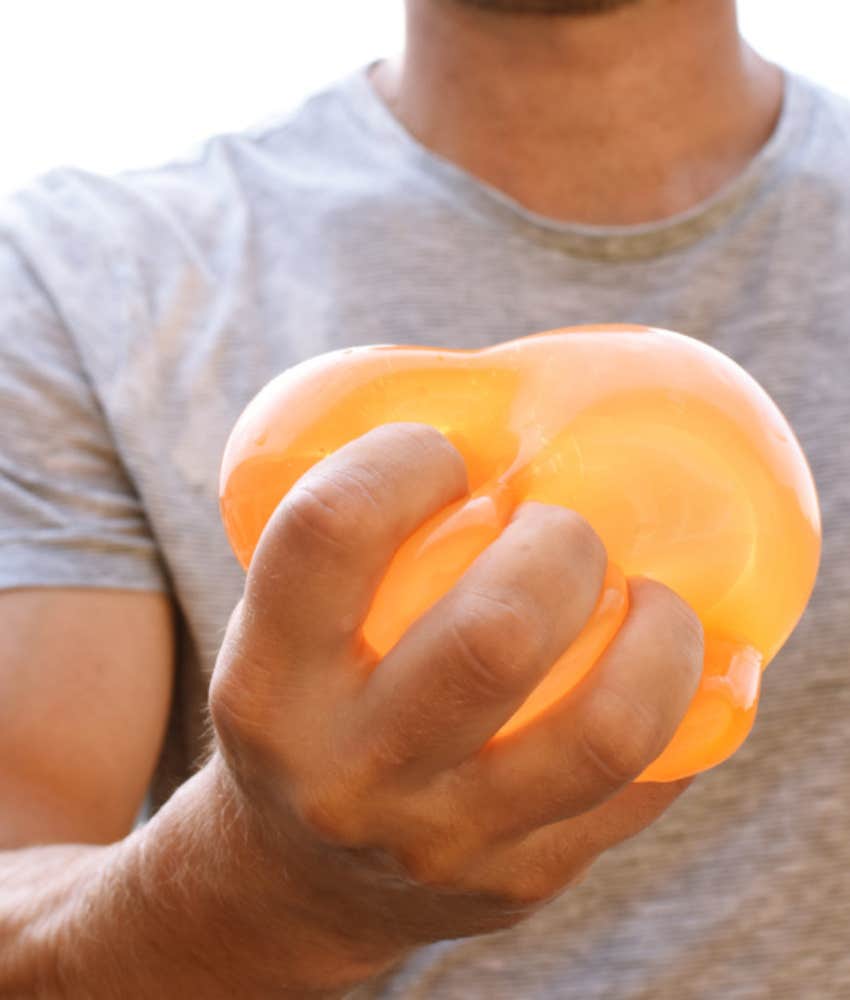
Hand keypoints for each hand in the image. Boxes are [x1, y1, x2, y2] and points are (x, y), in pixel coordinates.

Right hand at [209, 423, 702, 979]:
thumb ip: (348, 551)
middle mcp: (352, 776)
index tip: (451, 455)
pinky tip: (691, 667)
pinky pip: (649, 784)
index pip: (332, 533)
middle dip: (561, 544)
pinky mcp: (526, 882)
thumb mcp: (277, 636)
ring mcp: (447, 843)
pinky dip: (694, 708)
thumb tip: (488, 421)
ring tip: (653, 597)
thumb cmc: (308, 714)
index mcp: (269, 688)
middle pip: (496, 634)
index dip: (405, 459)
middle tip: (564, 527)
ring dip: (661, 635)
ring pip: (604, 729)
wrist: (299, 883)